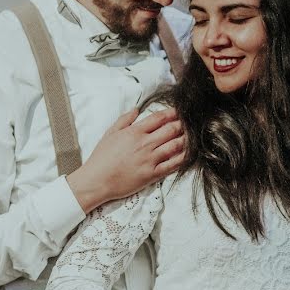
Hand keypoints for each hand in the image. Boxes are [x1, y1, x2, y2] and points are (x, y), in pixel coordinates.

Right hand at [67, 108, 184, 212]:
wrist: (97, 180)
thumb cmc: (101, 157)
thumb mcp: (110, 133)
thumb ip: (124, 120)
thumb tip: (136, 109)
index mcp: (135, 132)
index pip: (159, 118)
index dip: (172, 113)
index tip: (179, 111)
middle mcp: (145, 144)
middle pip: (171, 130)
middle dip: (182, 124)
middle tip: (189, 122)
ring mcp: (150, 159)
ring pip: (175, 145)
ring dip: (186, 139)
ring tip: (192, 136)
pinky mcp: (153, 174)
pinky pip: (172, 164)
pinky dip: (183, 158)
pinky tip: (189, 154)